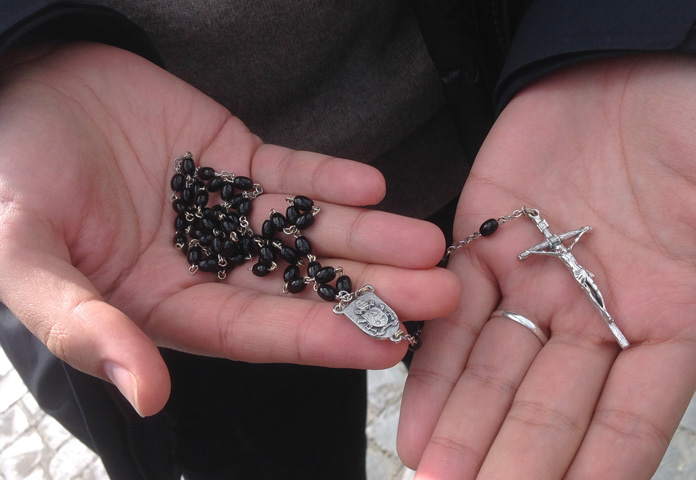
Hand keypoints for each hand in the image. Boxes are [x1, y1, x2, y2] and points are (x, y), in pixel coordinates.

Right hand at [0, 43, 458, 415]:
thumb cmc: (7, 181)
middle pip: (302, 284)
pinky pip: (289, 171)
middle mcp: (208, 265)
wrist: (16, 91)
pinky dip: (329, 179)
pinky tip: (374, 187)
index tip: (387, 342)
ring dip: (369, 237)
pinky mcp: (233, 158)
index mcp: (167, 304)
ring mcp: (225, 211)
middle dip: (371, 289)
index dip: (321, 337)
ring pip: (308, 230)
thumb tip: (146, 392)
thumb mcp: (25, 256)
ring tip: (428, 243)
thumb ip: (83, 324)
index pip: (257, 330)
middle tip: (443, 293)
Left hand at [398, 54, 695, 477]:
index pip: (630, 420)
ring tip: (429, 471)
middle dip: (510, 457)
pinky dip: (432, 360)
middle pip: (549, 407)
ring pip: (494, 370)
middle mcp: (596, 315)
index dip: (595, 469)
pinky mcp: (486, 240)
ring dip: (462, 424)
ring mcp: (538, 279)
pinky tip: (411, 413)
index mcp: (670, 321)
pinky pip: (455, 312)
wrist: (644, 51)